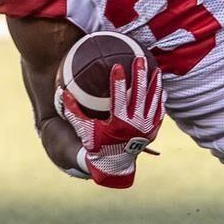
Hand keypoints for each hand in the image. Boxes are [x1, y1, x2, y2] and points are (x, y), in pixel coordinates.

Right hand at [57, 57, 164, 188]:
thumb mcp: (84, 130)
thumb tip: (62, 92)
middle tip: (140, 59)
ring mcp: (147, 126)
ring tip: (155, 68)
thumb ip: (74, 111)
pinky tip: (161, 87)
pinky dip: (160, 98)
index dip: (118, 81)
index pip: (119, 97)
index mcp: (118, 123)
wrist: (115, 164)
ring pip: (153, 100)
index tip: (118, 66)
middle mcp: (135, 123)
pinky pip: (160, 110)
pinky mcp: (154, 129)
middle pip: (140, 94)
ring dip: (155, 83)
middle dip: (140, 75)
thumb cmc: (97, 145)